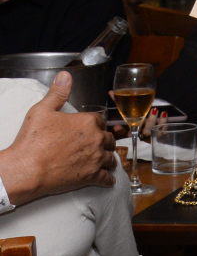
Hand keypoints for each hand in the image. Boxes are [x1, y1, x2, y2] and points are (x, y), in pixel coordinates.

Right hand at [0, 72, 116, 204]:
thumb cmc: (32, 140)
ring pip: (111, 158)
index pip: (100, 121)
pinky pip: (107, 178)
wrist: (26, 168)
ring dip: (108, 159)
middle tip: (99, 145)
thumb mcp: (42, 110)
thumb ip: (57, 93)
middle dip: (104, 141)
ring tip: (104, 161)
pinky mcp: (91, 177)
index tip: (92, 128)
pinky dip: (108, 179)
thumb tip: (65, 76)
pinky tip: (107, 180)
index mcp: (87, 122)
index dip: (95, 124)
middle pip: (109, 139)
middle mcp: (96, 139)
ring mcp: (95, 159)